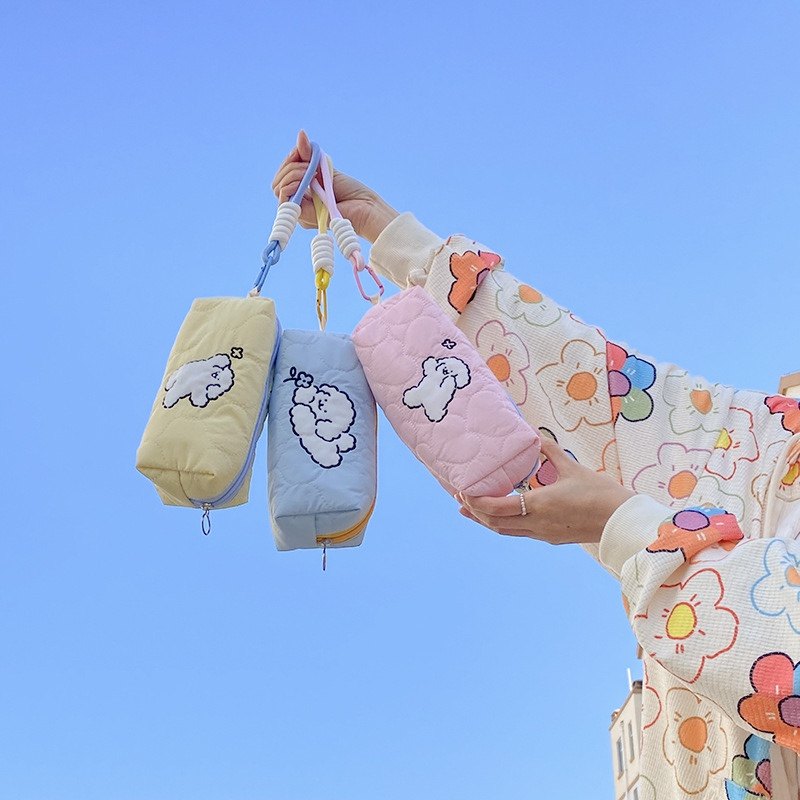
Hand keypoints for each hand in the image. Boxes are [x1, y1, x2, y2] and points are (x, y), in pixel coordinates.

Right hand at [271, 131, 398, 241]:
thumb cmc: (351, 191)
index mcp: (304, 191)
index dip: (289, 159)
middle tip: (308, 164)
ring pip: (279, 188)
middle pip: (278, 181)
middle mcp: (300, 202)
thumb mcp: (325, 168)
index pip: (284, 174)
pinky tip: (305, 180)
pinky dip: (291, 185)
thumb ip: (310, 155)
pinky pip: (284, 199)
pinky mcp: (303, 217)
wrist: (364, 207)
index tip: (302, 150)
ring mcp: (301, 211)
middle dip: (290, 165)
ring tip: (309, 171)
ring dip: (292, 173)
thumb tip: (301, 133)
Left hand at [457, 440, 634, 544]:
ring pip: (506, 531)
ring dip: (487, 521)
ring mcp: (543, 534)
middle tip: (460, 499)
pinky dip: (505, 524)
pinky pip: (520, 532)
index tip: (462, 491)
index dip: (476, 501)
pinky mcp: (551, 537)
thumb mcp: (572, 468)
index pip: (496, 508)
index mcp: (538, 506)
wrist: (621, 521)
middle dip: (475, 512)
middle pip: (495, 524)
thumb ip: (549, 452)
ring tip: (470, 511)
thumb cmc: (599, 493)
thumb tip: (534, 434)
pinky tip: (502, 515)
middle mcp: (536, 524)